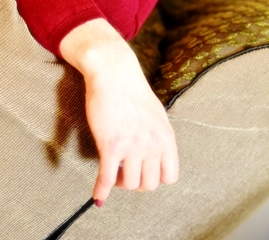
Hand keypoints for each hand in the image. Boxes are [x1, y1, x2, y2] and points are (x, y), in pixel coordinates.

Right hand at [59, 19, 178, 203]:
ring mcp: (132, 146)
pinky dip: (101, 191)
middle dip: (137, 182)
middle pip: (149, 184)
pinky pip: (107, 178)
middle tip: (125, 172)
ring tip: (114, 172)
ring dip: (120, 183)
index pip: (170, 177)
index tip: (144, 171)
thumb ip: (158, 136)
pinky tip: (98, 197)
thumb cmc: (132, 90)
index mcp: (166, 137)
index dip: (156, 177)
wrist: (113, 72)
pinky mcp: (111, 145)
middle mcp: (152, 144)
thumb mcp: (156, 114)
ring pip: (130, 184)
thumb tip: (157, 156)